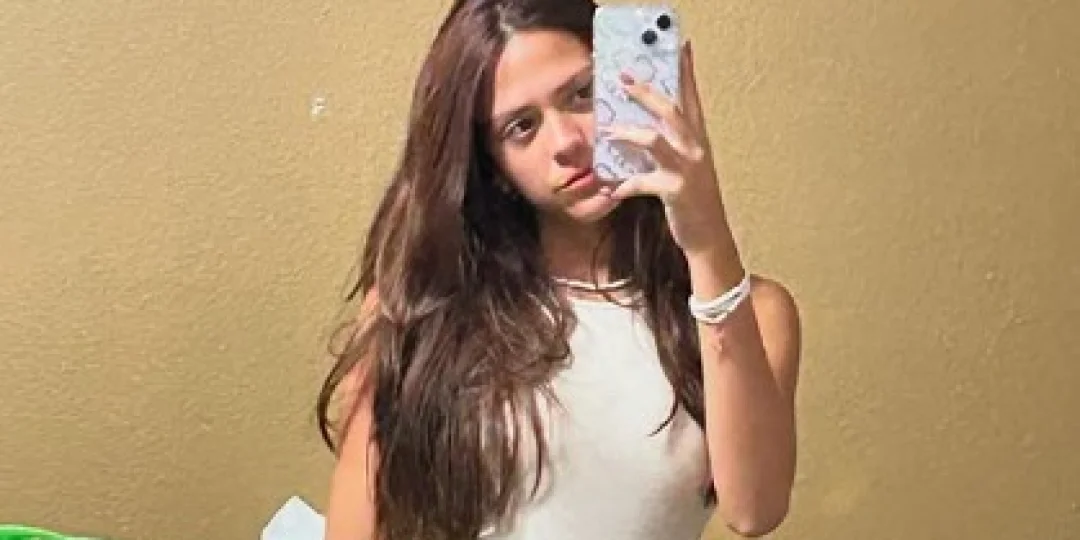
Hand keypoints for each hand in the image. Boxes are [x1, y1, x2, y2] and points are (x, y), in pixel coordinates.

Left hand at [601, 41, 732, 256]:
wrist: (708, 235)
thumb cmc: (694, 199)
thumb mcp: (687, 166)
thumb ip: (671, 145)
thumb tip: (640, 128)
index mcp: (698, 140)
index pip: (692, 98)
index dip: (686, 72)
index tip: (681, 48)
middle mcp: (695, 149)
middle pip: (671, 111)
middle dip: (646, 93)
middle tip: (624, 78)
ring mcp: (686, 170)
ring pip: (654, 140)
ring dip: (627, 133)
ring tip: (607, 131)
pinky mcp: (674, 192)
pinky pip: (641, 183)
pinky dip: (623, 186)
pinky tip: (611, 190)